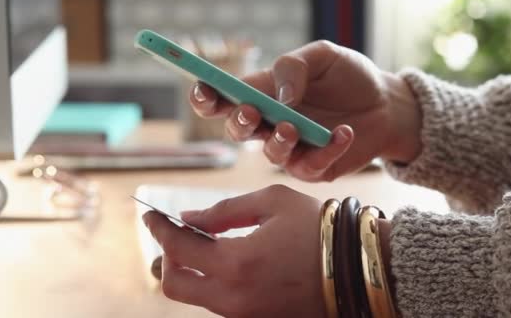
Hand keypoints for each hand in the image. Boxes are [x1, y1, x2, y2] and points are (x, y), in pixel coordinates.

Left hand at [143, 185, 325, 317]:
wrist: (359, 268)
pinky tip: (229, 262)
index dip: (158, 229)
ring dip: (191, 270)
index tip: (151, 214)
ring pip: (196, 297)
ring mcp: (246, 316)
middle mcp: (235, 299)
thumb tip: (187, 218)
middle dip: (167, 258)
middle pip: (174, 286)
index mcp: (237, 264)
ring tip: (205, 244)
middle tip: (176, 234)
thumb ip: (224, 211)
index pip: (177, 249)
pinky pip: (220, 305)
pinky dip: (214, 283)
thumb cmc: (319, 228)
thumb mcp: (272, 203)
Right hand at [189, 41, 420, 181]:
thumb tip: (280, 96)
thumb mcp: (323, 56)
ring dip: (278, 141)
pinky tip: (343, 133)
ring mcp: (291, 149)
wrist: (387, 104)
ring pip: (270, 153)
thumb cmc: (349, 76)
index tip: (204, 91)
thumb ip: (294, 67)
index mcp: (263, 94)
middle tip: (252, 112)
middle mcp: (270, 124)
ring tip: (294, 127)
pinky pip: (310, 166)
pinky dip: (326, 150)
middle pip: (238, 130)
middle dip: (239, 122)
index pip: (224, 98)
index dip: (207, 97)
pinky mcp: (314, 168)